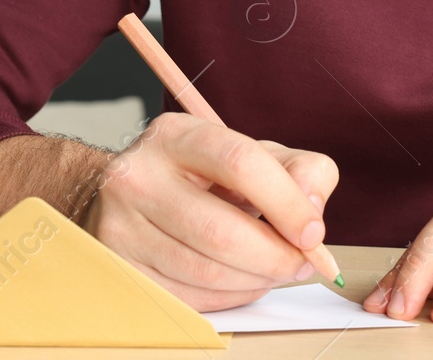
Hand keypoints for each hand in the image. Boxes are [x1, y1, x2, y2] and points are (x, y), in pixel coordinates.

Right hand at [82, 112, 338, 311]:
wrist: (132, 191)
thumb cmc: (205, 174)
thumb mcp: (257, 154)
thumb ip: (301, 171)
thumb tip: (313, 210)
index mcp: (177, 135)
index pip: (241, 163)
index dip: (286, 203)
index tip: (312, 234)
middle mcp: (139, 176)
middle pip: (221, 230)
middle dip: (275, 256)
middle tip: (302, 263)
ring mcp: (121, 224)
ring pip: (205, 271)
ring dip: (255, 281)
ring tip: (275, 271)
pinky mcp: (120, 266)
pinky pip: (187, 297)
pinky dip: (228, 297)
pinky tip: (243, 281)